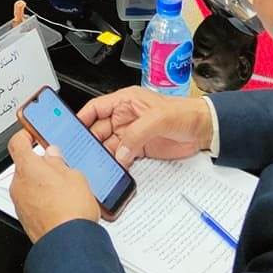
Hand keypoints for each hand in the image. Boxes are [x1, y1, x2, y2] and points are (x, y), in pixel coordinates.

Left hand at [7, 131, 99, 242]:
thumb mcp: (75, 176)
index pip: (16, 142)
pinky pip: (31, 202)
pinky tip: (61, 205)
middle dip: (40, 165)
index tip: (32, 134)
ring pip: (29, 185)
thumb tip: (53, 155)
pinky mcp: (25, 219)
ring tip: (64, 190)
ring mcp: (20, 204)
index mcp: (28, 167)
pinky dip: (42, 200)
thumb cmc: (71, 210)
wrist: (68, 243)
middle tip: (59, 167)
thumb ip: (59, 162)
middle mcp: (19, 185)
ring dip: (42, 184)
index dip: (24, 135)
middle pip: (25, 166)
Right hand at [78, 85, 212, 166]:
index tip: (70, 129)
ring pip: (108, 146)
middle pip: (98, 130)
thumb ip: (136, 134)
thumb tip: (119, 152)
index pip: (96, 108)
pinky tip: (110, 170)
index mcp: (125, 101)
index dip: (81, 117)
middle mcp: (124, 117)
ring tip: (93, 165)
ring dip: (101, 155)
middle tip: (80, 153)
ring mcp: (130, 134)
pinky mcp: (138, 149)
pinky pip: (120, 157)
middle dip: (89, 141)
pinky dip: (114, 164)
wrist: (202, 130)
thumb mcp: (158, 119)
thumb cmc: (184, 113)